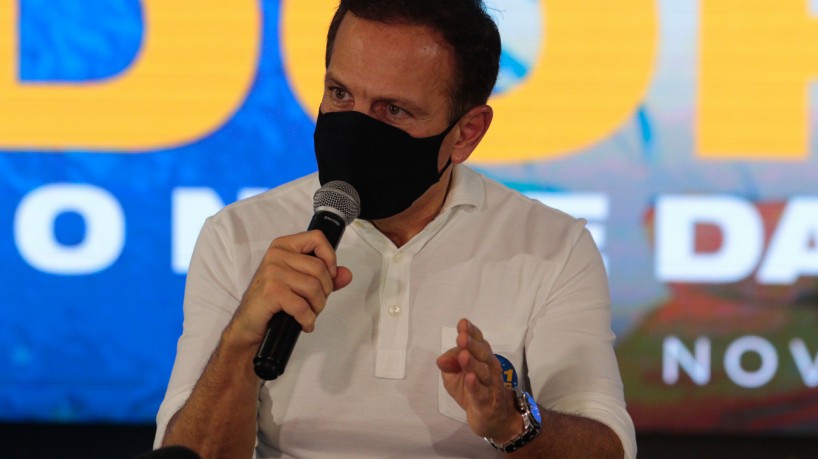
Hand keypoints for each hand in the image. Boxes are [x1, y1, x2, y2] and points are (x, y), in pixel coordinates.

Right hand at [225, 230, 352, 346]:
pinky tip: (304, 324)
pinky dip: (308, 319)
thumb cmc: (273, 301)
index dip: (330, 257)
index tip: (329, 275)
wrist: (248, 324)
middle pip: (319, 268)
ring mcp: (272, 272)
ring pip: (313, 287)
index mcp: (284, 246)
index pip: (317, 238)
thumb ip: (325, 277)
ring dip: (317, 307)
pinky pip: (302, 306)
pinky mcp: (271, 291)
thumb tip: (347, 275)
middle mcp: (277, 255)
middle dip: (325, 291)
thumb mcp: (300, 284)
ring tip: (310, 314)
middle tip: (316, 303)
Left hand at [436, 318, 521, 441]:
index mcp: (482, 357)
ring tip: (463, 355)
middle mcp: (489, 368)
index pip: (479, 342)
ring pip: (483, 372)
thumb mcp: (455, 375)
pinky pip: (481, 393)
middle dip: (472, 344)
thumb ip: (450, 364)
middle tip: (462, 336)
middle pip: (482, 354)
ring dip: (473, 363)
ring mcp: (490, 385)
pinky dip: (475, 386)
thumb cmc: (472, 390)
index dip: (472, 332)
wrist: (493, 418)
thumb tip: (441, 360)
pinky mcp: (487, 403)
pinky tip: (470, 378)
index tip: (463, 323)